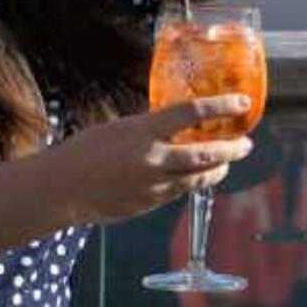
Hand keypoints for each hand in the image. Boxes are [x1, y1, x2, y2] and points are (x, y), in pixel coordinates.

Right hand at [42, 95, 255, 225]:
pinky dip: (192, 182)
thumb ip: (151, 128)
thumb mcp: (120, 128)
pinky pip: (179, 192)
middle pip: (206, 153)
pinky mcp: (149, 204)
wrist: (60, 188)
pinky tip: (196, 177)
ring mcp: (152, 185)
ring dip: (219, 169)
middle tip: (246, 143)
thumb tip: (177, 124)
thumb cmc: (84, 151)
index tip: (242, 103)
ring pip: (198, 178)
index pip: (192, 113)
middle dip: (232, 148)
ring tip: (228, 162)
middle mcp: (152, 159)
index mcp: (143, 131)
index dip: (222, 106)